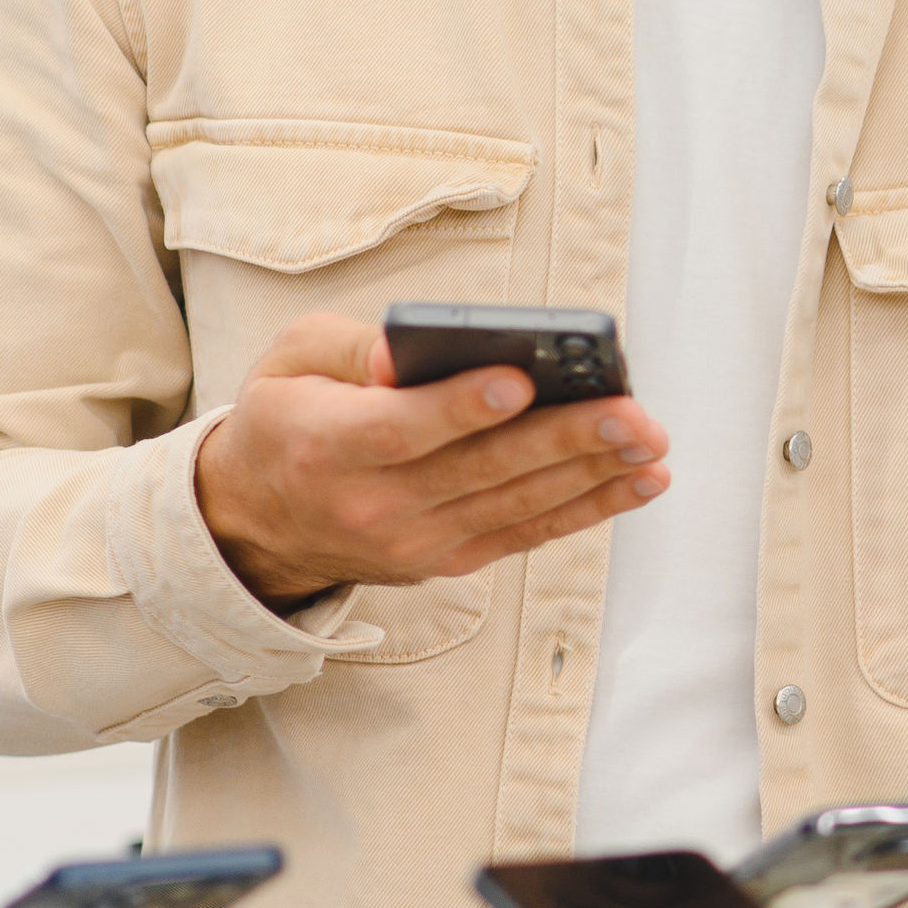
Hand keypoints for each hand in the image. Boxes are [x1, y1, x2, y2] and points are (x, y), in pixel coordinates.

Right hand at [193, 311, 669, 609]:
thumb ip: (348, 348)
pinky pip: (528, 531)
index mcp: (325, 445)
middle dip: (563, 438)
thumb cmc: (287, 420)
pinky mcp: (449, 559)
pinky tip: (639, 482)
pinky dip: (589, 508)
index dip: (459, 408)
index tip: (518, 380)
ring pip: (517, 503)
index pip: (400, 428)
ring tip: (649, 442)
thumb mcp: (290, 362)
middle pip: (479, 469)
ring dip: (593, 473)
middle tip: (628, 412)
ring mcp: (415, 540)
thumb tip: (400, 352)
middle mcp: (373, 502)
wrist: (257, 523)